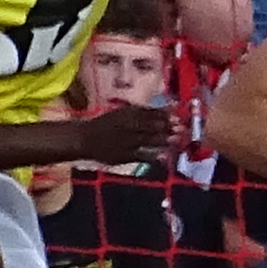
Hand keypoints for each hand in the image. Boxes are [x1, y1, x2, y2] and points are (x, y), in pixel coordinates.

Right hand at [58, 101, 177, 164]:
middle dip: (167, 127)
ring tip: (177, 140)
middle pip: (152, 126)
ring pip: (149, 140)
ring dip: (164, 140)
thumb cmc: (106, 124)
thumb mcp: (122, 113)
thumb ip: (142, 113)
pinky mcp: (124, 155)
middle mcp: (128, 126)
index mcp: (128, 114)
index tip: (178, 116)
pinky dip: (152, 157)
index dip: (165, 115)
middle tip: (182, 128)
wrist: (85, 138)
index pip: (150, 113)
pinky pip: (141, 156)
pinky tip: (163, 157)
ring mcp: (127, 141)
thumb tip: (167, 110)